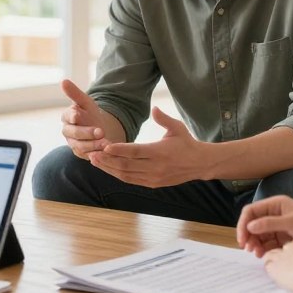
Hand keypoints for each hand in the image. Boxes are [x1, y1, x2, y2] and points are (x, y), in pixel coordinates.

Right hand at [61, 79, 117, 158]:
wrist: (99, 128)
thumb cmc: (90, 113)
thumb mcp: (86, 102)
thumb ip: (75, 93)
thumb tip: (63, 81)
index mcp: (67, 117)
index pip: (68, 117)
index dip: (73, 116)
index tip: (78, 115)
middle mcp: (68, 132)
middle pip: (74, 134)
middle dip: (87, 133)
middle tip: (100, 131)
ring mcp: (74, 144)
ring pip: (81, 147)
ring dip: (93, 145)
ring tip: (105, 143)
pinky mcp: (81, 154)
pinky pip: (87, 156)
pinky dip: (96, 155)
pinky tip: (105, 152)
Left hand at [86, 107, 205, 187]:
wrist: (199, 164)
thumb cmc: (186, 142)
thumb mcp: (177, 128)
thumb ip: (164, 119)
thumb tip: (154, 108)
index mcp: (161, 152)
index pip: (136, 151)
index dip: (120, 150)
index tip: (105, 146)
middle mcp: (156, 167)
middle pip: (127, 165)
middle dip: (108, 160)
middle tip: (92, 153)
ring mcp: (154, 178)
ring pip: (126, 175)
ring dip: (109, 168)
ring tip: (94, 161)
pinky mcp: (152, 184)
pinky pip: (131, 180)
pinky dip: (117, 174)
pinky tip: (107, 168)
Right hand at [237, 195, 292, 257]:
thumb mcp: (291, 223)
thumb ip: (269, 223)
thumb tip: (250, 225)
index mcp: (276, 204)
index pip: (251, 211)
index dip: (243, 224)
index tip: (242, 239)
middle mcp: (275, 214)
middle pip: (253, 223)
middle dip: (248, 235)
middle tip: (247, 249)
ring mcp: (279, 226)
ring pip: (259, 234)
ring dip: (255, 243)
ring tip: (257, 254)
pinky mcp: (283, 239)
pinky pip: (268, 243)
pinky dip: (264, 248)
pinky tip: (264, 255)